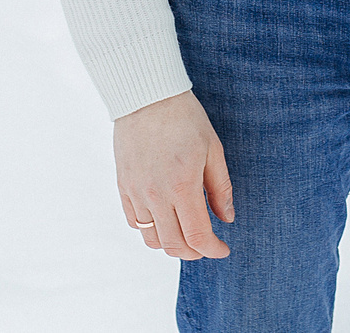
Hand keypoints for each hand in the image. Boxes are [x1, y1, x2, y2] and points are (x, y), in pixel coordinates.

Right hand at [113, 89, 234, 259]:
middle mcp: (156, 195)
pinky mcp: (123, 186)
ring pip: (152, 238)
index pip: (198, 236)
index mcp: (183, 186)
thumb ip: (220, 188)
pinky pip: (134, 222)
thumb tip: (226, 218)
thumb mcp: (213, 149)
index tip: (223, 249)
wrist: (147, 96)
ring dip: (171, 244)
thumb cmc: (185, 118)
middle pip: (174, 245)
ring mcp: (136, 192)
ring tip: (186, 234)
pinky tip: (164, 219)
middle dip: (194, 252)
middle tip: (207, 245)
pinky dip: (151, 229)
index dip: (213, 249)